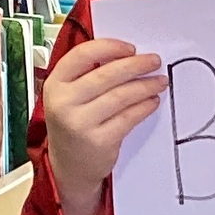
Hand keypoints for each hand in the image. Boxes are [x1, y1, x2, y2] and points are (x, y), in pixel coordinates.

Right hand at [42, 36, 163, 214]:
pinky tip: (153, 101)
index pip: (82, 55)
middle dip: (136, 65)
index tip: (131, 48)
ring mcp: (81, 123)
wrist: (69, 166)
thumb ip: (87, 75)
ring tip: (160, 82)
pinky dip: (144, 107)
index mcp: (55, 84)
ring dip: (145, 86)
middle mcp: (64, 102)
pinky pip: (129, 117)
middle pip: (107, 75)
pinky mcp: (100, 141)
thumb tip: (126, 55)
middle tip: (155, 61)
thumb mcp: (69, 96)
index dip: (109, 47)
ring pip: (121, 96)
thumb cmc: (73, 124)